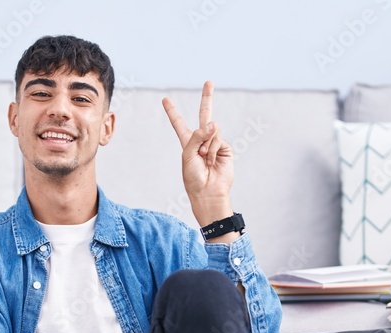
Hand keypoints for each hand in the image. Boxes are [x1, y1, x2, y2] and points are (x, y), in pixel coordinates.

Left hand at [162, 81, 233, 226]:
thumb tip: (214, 123)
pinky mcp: (225, 149)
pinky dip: (213, 148)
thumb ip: (197, 136)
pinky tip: (212, 160)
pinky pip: (218, 139)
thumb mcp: (188, 155)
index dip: (173, 112)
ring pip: (212, 130)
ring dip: (206, 144)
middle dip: (207, 98)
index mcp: (188, 143)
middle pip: (204, 116)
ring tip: (204, 159)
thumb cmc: (193, 177)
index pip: (179, 124)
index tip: (165, 99)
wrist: (208, 192)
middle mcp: (202, 141)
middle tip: (209, 81)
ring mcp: (214, 144)